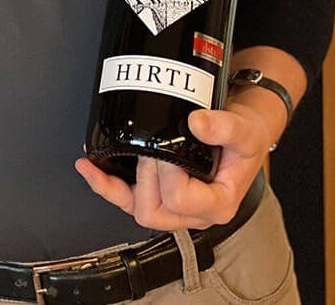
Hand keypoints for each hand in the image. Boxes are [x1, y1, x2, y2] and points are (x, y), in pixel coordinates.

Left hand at [74, 100, 274, 231]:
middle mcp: (194, 212)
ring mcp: (174, 206)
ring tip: (100, 160)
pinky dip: (105, 185)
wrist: (243, 130)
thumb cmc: (246, 137)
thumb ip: (225, 127)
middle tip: (150, 147)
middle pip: (153, 212)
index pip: (180, 199)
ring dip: (115, 186)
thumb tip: (196, 123)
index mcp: (217, 204)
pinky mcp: (158, 192)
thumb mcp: (245, 130)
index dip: (167, 172)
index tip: (169, 145)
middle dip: (145, 177)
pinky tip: (89, 166)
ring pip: (135, 209)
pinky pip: (126, 198)